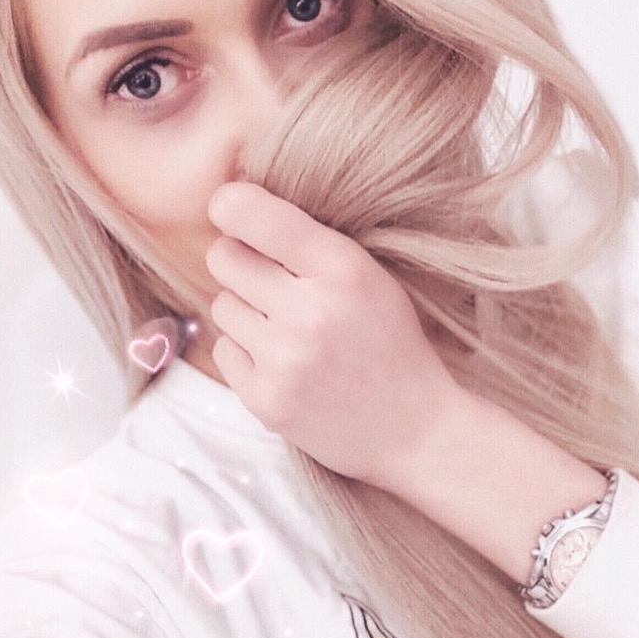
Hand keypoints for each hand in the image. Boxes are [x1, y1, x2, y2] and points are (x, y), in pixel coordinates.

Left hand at [204, 181, 463, 485]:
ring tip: (288, 330)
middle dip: (240, 261)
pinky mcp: (266, 399)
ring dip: (246, 311)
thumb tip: (233, 209)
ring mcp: (285, 359)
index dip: (231, 207)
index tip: (229, 211)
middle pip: (224, 257)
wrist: (416, 430)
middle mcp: (310, 311)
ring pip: (222, 305)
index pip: (253, 215)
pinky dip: (247, 353)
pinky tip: (285, 363)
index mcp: (344, 270)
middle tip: (271, 281)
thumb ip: (313, 244)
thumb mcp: (374, 278)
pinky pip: (223, 350)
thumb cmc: (392, 344)